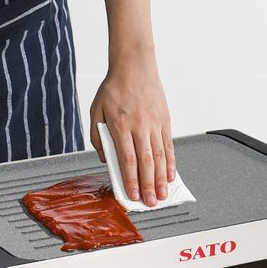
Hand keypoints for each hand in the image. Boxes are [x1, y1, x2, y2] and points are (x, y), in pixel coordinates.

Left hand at [90, 53, 174, 206]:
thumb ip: (97, 137)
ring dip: (161, 179)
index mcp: (121, 125)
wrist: (134, 64)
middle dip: (148, 186)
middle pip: (146, 162)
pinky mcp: (165, 120)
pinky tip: (170, 176)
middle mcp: (141, 126)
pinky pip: (168, 146)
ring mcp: (155, 124)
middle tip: (151, 203)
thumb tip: (106, 159)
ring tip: (163, 195)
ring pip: (160, 156)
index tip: (133, 195)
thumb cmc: (114, 87)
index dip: (131, 180)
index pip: (128, 159)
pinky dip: (170, 163)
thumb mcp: (96, 111)